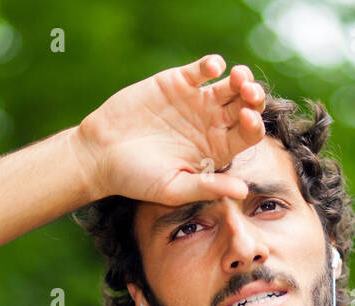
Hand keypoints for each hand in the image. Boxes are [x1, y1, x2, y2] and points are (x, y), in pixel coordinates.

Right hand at [73, 53, 267, 205]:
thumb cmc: (136, 179)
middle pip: (245, 106)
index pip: (247, 135)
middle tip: (250, 93)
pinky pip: (201, 70)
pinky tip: (214, 67)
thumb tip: (243, 192)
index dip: (253, 125)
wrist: (101, 154)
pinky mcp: (177, 82)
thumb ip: (207, 187)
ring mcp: (196, 102)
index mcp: (217, 150)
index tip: (248, 118)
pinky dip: (211, 64)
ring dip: (240, 78)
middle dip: (253, 97)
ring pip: (230, 85)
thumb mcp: (173, 188)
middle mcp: (212, 124)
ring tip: (238, 76)